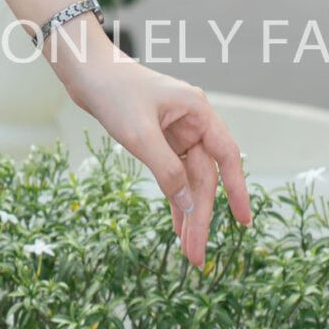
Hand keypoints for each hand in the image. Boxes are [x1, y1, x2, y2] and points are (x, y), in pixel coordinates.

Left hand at [54, 40, 252, 268]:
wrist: (85, 73)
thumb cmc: (113, 92)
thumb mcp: (139, 134)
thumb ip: (166, 169)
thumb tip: (188, 203)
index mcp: (198, 111)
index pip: (227, 156)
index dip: (237, 190)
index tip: (243, 221)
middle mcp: (193, 122)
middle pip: (204, 177)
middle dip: (201, 215)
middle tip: (197, 254)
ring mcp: (176, 132)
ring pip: (188, 180)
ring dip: (187, 213)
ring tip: (188, 250)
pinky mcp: (159, 140)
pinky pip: (172, 175)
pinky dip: (173, 199)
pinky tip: (177, 225)